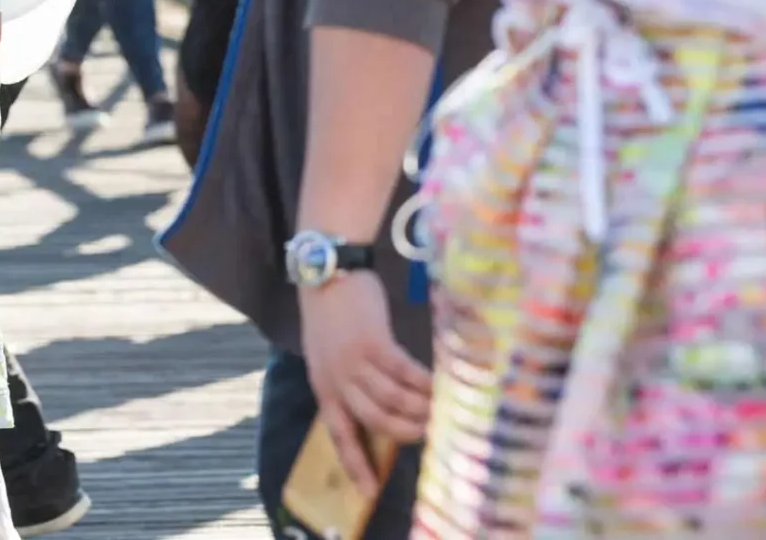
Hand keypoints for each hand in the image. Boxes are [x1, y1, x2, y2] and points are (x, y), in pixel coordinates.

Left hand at [299, 271, 431, 498]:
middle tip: (430, 435)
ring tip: (441, 412)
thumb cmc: (332, 315)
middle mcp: (337, 379)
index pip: (338, 435)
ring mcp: (354, 361)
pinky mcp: (373, 342)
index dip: (356, 465)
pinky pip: (404, 373)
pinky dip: (424, 383)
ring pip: (393, 400)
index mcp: (324, 387)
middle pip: (375, 421)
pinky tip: (439, 386)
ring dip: (420, 409)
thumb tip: (385, 410)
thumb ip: (348, 383)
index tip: (370, 491)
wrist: (328, 272)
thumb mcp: (328, 356)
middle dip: (405, 433)